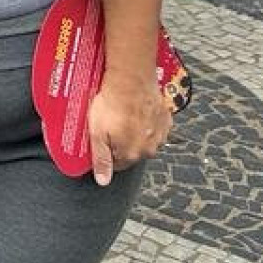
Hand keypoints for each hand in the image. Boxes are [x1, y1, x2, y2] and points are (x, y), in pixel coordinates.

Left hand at [86, 68, 171, 185]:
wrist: (131, 81)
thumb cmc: (112, 105)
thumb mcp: (97, 134)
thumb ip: (101, 159)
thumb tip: (103, 181)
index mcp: (131, 155)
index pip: (116, 164)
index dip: (106, 152)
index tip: (101, 140)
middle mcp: (149, 149)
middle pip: (131, 152)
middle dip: (121, 142)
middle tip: (111, 124)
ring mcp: (160, 135)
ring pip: (144, 139)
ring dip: (135, 132)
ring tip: (123, 115)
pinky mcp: (165, 120)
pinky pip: (154, 126)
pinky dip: (146, 121)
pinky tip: (136, 110)